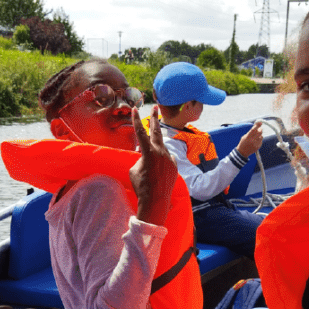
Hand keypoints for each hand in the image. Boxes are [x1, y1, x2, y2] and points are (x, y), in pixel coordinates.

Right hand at [130, 106, 178, 225]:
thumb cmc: (141, 186)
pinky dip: (161, 162)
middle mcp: (161, 152)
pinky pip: (166, 159)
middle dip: (155, 118)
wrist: (156, 201)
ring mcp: (170, 158)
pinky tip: (157, 173)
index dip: (136, 120)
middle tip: (155, 107)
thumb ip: (139, 158)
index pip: (140, 132)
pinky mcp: (174, 165)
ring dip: (155, 152)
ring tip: (150, 165)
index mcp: (149, 152)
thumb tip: (144, 154)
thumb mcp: (134, 169)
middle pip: (157, 131)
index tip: (135, 109)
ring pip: (161, 148)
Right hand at [237, 121, 263, 157]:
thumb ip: (250, 132)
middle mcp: (252, 140)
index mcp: (248, 137)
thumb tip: (256, 126)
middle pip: (259, 132)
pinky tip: (255, 141)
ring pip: (261, 136)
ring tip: (255, 137)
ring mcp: (256, 144)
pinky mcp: (258, 146)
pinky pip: (261, 140)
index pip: (253, 129)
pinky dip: (259, 139)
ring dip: (259, 135)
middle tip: (259, 129)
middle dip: (260, 129)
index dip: (257, 125)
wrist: (242, 153)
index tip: (260, 122)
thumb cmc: (243, 143)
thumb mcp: (244, 137)